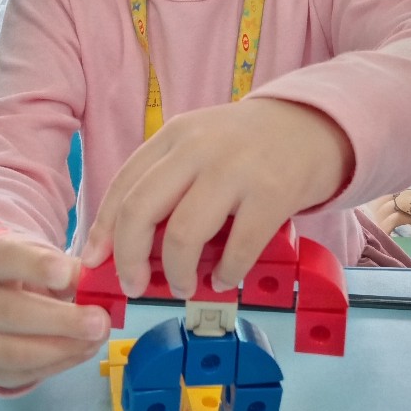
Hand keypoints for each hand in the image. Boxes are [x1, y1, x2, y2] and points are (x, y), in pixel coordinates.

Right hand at [0, 239, 110, 390]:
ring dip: (64, 347)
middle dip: (60, 320)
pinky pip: (26, 372)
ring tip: (98, 337)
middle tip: (99, 321)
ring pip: (16, 352)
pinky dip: (61, 363)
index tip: (68, 274)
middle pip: (11, 312)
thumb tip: (95, 286)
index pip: (5, 258)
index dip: (36, 266)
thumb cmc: (25, 272)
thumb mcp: (43, 258)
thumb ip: (69, 268)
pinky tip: (86, 349)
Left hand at [81, 99, 353, 298]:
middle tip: (134, 285)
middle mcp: (198, 148)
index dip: (104, 231)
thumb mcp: (199, 146)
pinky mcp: (273, 192)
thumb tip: (128, 243)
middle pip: (141, 211)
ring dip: (176, 272)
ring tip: (184, 285)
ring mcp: (235, 169)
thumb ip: (168, 182)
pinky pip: (238, 247)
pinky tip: (224, 278)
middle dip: (128, 259)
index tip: (96, 262)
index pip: (123, 186)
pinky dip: (226, 273)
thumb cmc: (248, 146)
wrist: (314, 125)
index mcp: (174, 136)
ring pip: (183, 234)